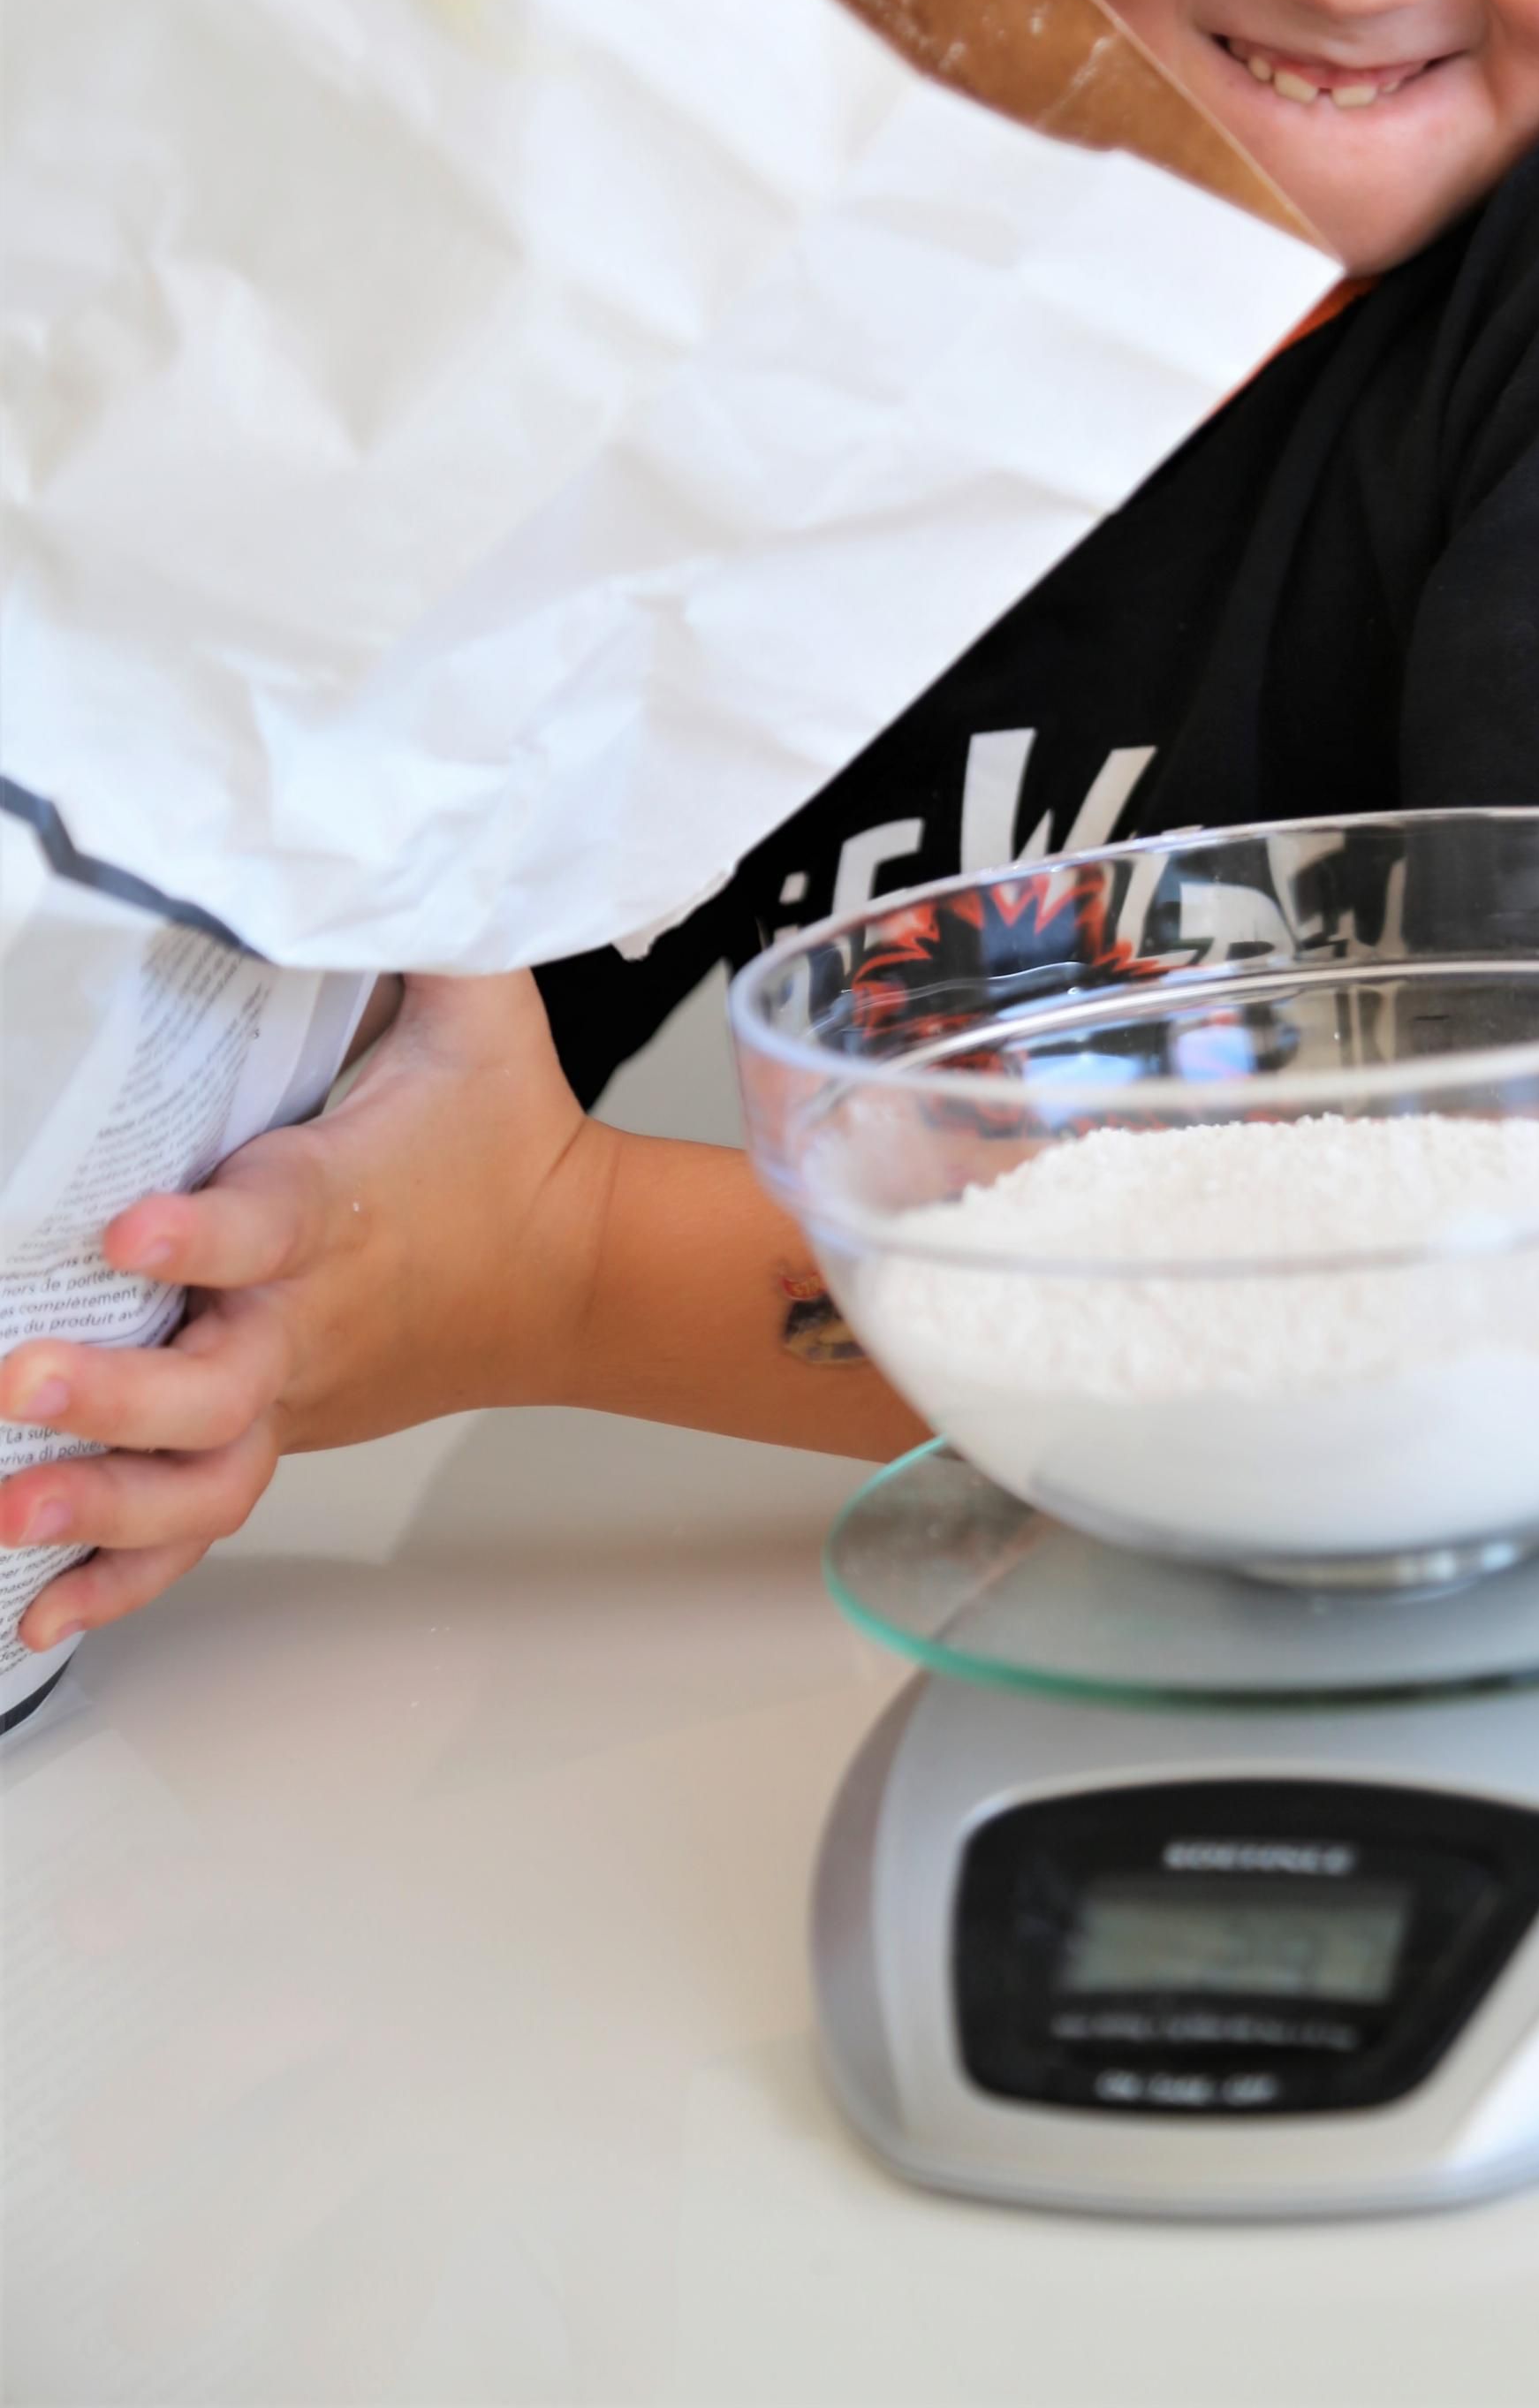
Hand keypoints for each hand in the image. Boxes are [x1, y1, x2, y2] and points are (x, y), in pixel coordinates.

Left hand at [0, 972, 609, 1655]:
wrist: (571, 1272)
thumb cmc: (508, 1131)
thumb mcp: (479, 1006)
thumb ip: (411, 922)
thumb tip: (349, 843)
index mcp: (340, 1203)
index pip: (269, 1219)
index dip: (201, 1232)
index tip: (132, 1228)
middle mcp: (307, 1313)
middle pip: (216, 1379)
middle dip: (117, 1392)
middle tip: (21, 1381)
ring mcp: (288, 1390)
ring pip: (201, 1473)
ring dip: (103, 1502)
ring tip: (7, 1506)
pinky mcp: (274, 1435)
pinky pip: (198, 1523)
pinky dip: (120, 1578)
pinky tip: (32, 1608)